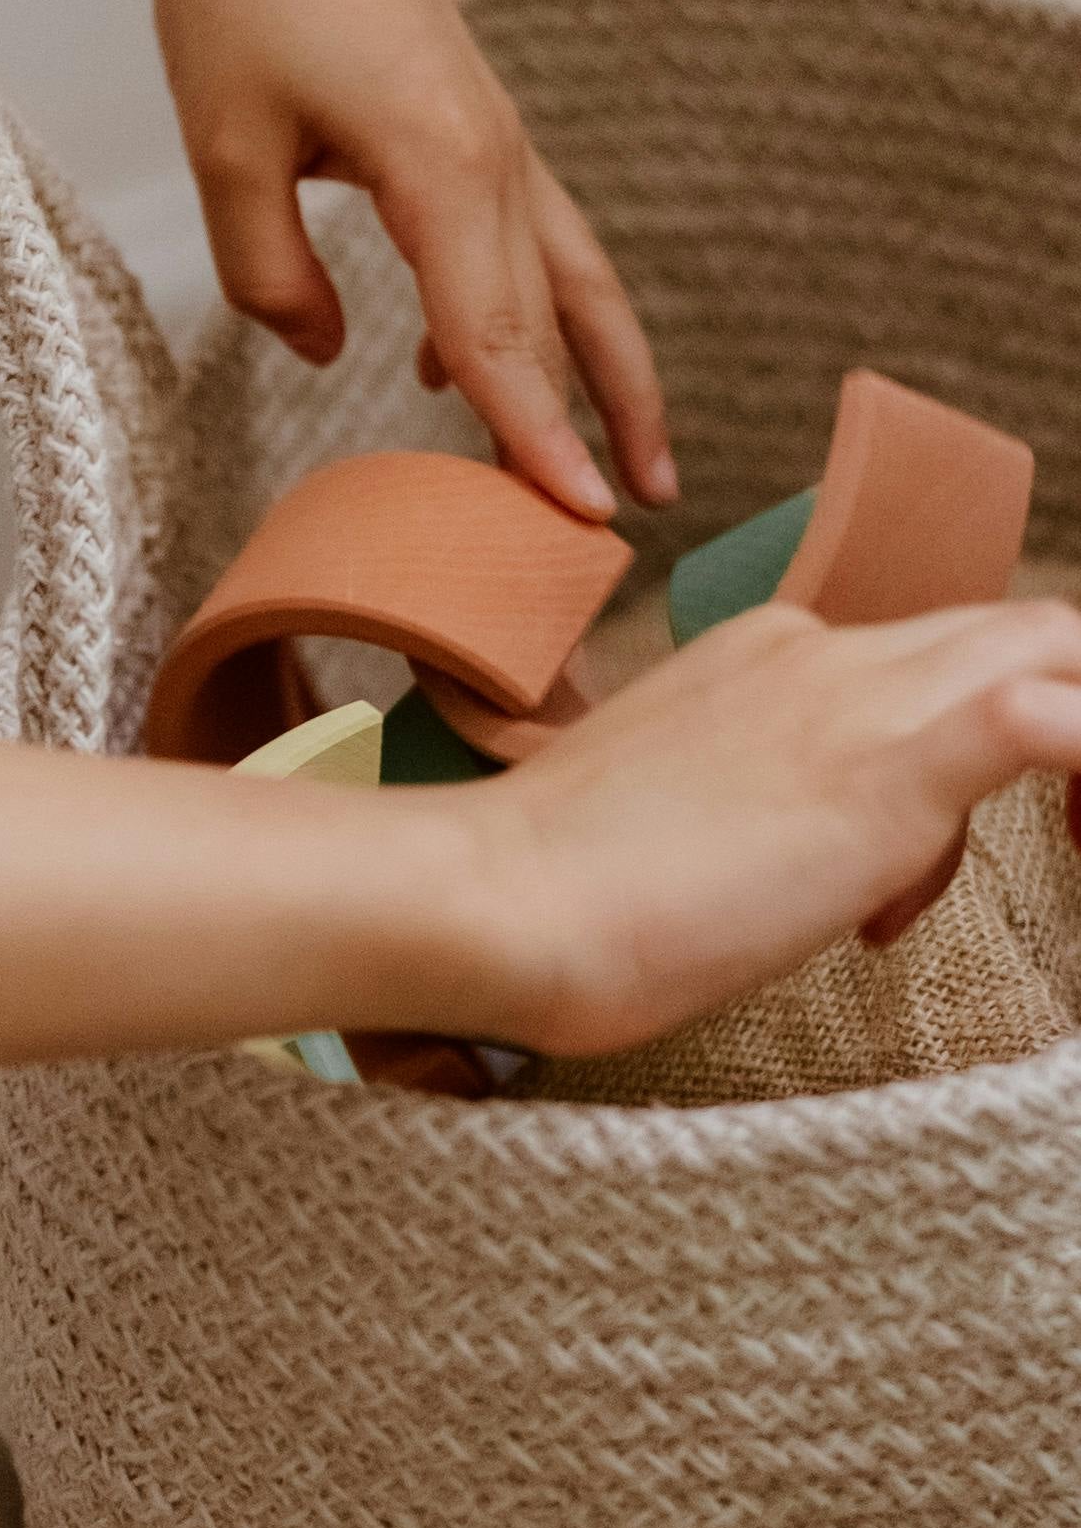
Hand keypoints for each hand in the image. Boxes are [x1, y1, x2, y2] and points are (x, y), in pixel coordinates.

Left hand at [124, 0, 673, 515]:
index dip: (536, 439)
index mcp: (442, 164)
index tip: (582, 528)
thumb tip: (328, 353)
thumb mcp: (224, 144)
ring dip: (596, 369)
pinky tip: (445, 367)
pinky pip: (517, 233)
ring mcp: (490, 128)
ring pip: (568, 273)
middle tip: (612, 544)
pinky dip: (518, 307)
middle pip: (554, 317)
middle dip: (588, 427)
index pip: (498, 336)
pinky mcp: (465, 112)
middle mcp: (494, 151)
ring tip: (621, 466)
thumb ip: (270, 270)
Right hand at [455, 599, 1080, 1054]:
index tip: (904, 886)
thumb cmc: (564, 888)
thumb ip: (753, 800)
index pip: (929, 660)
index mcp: (770, 652)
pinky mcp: (888, 766)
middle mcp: (823, 650)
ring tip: (1072, 850)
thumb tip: (790, 858)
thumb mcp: (682, 812)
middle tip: (1059, 848)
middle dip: (1062, 727)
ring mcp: (856, 698)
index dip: (963, 748)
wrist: (503, 895)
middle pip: (1019, 632)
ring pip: (1054, 646)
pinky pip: (1042, 716)